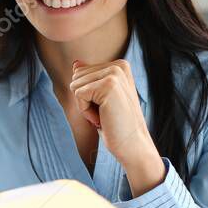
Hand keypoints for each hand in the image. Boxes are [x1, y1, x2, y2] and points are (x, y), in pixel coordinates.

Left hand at [70, 59, 164, 195]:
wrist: (132, 144)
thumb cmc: (116, 123)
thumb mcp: (101, 98)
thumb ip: (90, 79)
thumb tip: (75, 63)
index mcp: (119, 65)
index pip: (80, 71)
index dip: (87, 94)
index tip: (105, 106)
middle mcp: (118, 65)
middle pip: (76, 76)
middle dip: (84, 98)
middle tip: (104, 112)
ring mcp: (115, 73)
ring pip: (75, 85)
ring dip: (84, 105)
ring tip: (104, 115)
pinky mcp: (108, 85)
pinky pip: (78, 94)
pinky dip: (85, 111)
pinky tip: (103, 118)